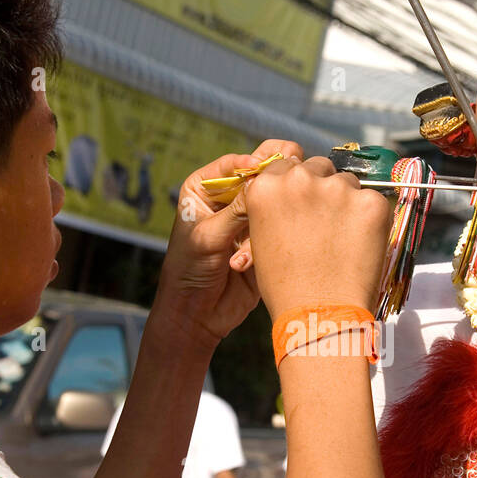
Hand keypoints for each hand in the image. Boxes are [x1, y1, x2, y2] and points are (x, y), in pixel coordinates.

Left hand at [154, 140, 304, 345]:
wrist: (197, 315)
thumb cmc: (189, 271)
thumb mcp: (209, 237)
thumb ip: (237, 209)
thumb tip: (265, 181)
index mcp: (205, 189)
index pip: (235, 164)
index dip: (252, 163)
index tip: (262, 169)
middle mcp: (229, 199)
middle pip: (261, 175)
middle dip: (274, 180)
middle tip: (287, 178)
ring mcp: (250, 220)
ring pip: (275, 202)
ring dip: (266, 223)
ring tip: (243, 252)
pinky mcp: (265, 241)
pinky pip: (279, 230)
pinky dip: (267, 245)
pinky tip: (243, 266)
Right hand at [244, 155, 390, 318]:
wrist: (320, 313)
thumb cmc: (286, 287)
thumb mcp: (262, 241)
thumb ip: (275, 209)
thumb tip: (293, 198)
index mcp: (267, 186)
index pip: (286, 166)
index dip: (297, 187)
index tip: (304, 206)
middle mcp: (300, 179)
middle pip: (318, 167)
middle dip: (322, 188)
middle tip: (326, 223)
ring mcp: (338, 188)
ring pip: (347, 182)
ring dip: (347, 201)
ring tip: (343, 240)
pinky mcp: (371, 202)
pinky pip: (373, 200)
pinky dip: (370, 218)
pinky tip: (361, 245)